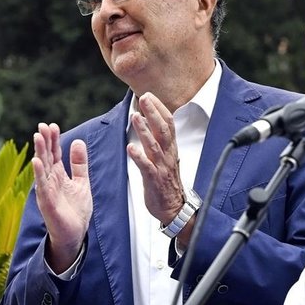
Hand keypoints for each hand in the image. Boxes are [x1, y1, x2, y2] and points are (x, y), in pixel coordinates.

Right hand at [31, 123, 91, 270]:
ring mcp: (47, 191)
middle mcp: (50, 181)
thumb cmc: (75, 211)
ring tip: (38, 137)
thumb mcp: (81, 182)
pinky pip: (42, 185)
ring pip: (42, 168)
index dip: (54, 140)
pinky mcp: (47, 202)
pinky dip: (39, 173)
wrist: (75, 235)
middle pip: (46, 157)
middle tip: (42, 126)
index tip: (52, 125)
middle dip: (45, 141)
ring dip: (40, 152)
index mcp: (58, 175)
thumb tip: (78, 141)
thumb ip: (79, 164)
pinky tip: (37, 161)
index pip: (54, 153)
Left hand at [127, 92, 185, 225]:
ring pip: (154, 145)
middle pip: (163, 130)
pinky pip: (146, 167)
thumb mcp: (166, 157)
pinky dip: (139, 157)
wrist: (174, 208)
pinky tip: (131, 148)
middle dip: (153, 112)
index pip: (168, 123)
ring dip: (144, 130)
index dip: (159, 108)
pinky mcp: (153, 180)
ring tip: (135, 117)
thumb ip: (160, 141)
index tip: (149, 95)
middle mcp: (168, 155)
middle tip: (144, 97)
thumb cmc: (167, 182)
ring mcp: (161, 167)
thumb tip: (151, 123)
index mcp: (171, 148)